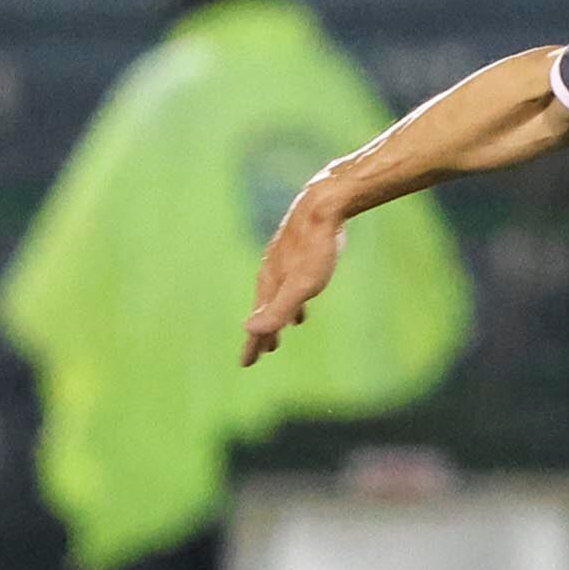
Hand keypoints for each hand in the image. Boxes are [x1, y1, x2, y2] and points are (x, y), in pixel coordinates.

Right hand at [242, 196, 343, 366]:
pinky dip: (293, 299)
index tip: (246, 364)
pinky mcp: (299, 252)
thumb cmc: (315, 248)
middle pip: (265, 311)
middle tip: (260, 353)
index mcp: (270, 285)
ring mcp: (284, 263)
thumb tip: (249, 331)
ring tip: (281, 332)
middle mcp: (272, 274)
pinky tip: (304, 301)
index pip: (258, 323)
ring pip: (278, 297)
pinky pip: (292, 283)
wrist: (323, 205)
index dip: (253, 344)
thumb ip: (278, 309)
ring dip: (277, 316)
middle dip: (262, 333)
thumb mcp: (301, 285)